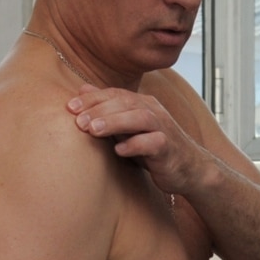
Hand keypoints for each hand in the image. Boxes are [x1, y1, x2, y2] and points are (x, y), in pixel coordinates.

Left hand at [67, 85, 208, 195]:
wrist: (189, 169)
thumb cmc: (153, 147)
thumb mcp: (128, 127)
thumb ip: (108, 110)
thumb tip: (82, 90)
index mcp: (142, 104)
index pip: (115, 94)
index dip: (92, 99)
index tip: (69, 107)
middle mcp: (154, 112)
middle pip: (126, 102)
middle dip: (100, 109)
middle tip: (77, 120)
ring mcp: (164, 129)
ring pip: (140, 118)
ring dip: (115, 122)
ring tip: (93, 130)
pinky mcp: (170, 149)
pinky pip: (154, 143)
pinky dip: (136, 145)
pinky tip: (119, 151)